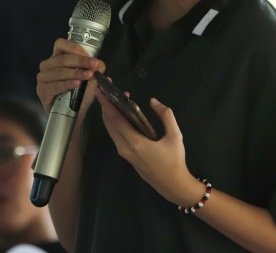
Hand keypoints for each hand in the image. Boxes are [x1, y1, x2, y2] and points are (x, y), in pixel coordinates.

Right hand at [37, 38, 104, 114]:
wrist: (72, 114)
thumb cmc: (78, 94)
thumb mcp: (90, 80)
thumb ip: (95, 70)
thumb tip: (100, 64)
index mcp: (57, 58)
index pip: (60, 44)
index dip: (74, 48)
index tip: (89, 56)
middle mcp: (47, 66)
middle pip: (62, 59)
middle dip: (80, 61)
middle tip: (94, 65)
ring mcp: (42, 78)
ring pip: (59, 72)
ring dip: (75, 73)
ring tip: (88, 75)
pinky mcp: (42, 91)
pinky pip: (55, 86)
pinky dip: (67, 84)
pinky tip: (76, 84)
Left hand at [95, 87, 203, 206]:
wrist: (172, 185)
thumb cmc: (174, 160)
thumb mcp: (175, 136)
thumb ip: (166, 116)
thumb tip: (153, 101)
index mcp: (135, 143)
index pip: (115, 119)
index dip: (106, 104)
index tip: (100, 91)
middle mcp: (124, 148)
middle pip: (109, 123)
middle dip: (106, 106)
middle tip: (110, 91)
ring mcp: (124, 153)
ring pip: (111, 130)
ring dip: (111, 114)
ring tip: (117, 100)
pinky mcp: (126, 155)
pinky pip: (116, 136)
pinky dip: (115, 123)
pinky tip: (122, 114)